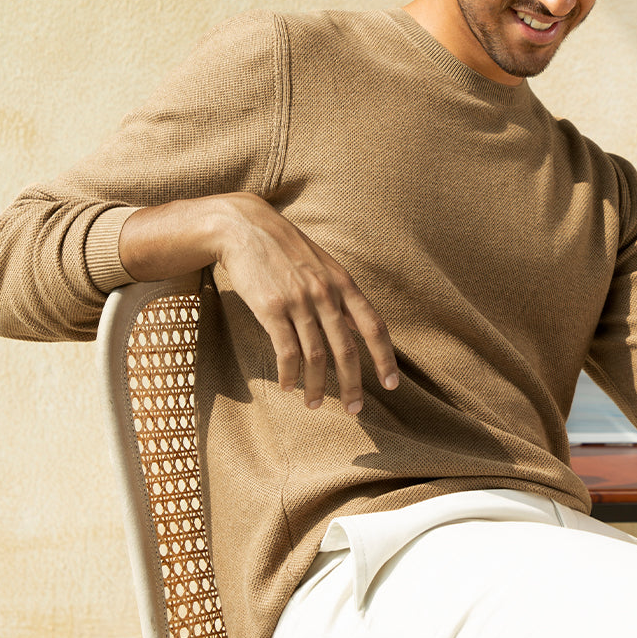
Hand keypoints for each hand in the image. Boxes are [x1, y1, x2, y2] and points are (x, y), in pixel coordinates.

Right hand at [119, 192, 397, 413]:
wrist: (244, 227)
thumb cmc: (284, 248)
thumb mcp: (322, 264)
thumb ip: (339, 293)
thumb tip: (355, 326)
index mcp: (343, 283)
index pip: (373, 326)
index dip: (384, 357)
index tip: (391, 384)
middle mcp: (326, 293)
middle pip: (347, 350)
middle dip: (352, 385)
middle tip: (355, 410)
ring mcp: (299, 301)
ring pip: (316, 357)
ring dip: (317, 387)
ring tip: (315, 405)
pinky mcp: (271, 309)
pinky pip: (286, 352)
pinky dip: (289, 374)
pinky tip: (288, 386)